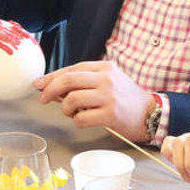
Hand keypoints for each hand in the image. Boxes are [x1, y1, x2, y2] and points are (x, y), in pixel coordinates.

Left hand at [33, 60, 155, 141]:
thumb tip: (53, 87)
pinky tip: (84, 120)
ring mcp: (108, 97)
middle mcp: (107, 79)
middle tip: (44, 98)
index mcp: (105, 67)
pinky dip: (77, 121)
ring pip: (72, 99)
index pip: (72, 68)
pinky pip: (81, 118)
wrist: (149, 113)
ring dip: (66, 109)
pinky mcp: (110, 114)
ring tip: (72, 112)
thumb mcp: (108, 81)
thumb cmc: (125, 99)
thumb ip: (84, 81)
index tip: (40, 84)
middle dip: (50, 90)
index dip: (52, 76)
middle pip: (68, 80)